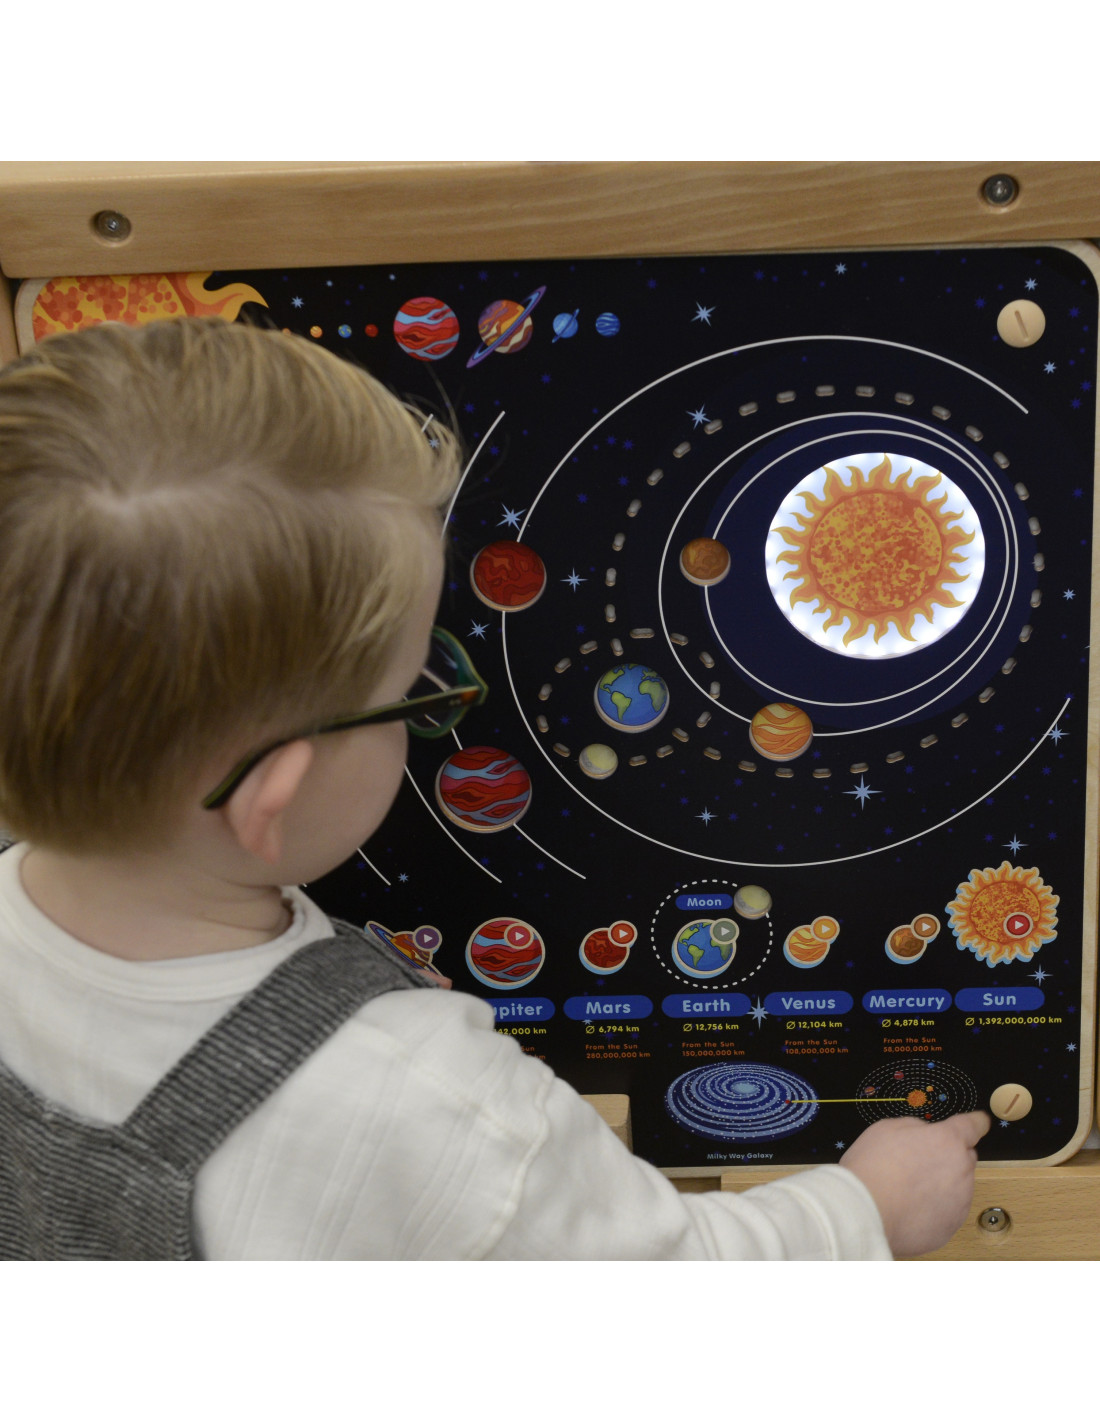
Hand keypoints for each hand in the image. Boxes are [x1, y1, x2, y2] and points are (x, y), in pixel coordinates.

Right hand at [839, 1110, 990, 1256]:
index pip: (973, 1125)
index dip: (975, 1122)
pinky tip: (908, 1209)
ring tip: (907, 1190)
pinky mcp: (950, 1228)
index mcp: (948, 1140)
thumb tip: (924, 1135)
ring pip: (957, 1188)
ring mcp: (959, 1202)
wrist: (864, 1212)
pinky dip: (933, 1210)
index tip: (978, 1122)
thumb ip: (916, 1127)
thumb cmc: (872, 1167)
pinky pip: (946, 1213)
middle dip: (947, 1158)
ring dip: (940, 1186)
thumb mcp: (888, 1128)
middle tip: (917, 1163)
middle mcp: (961, 1170)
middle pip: (964, 1158)